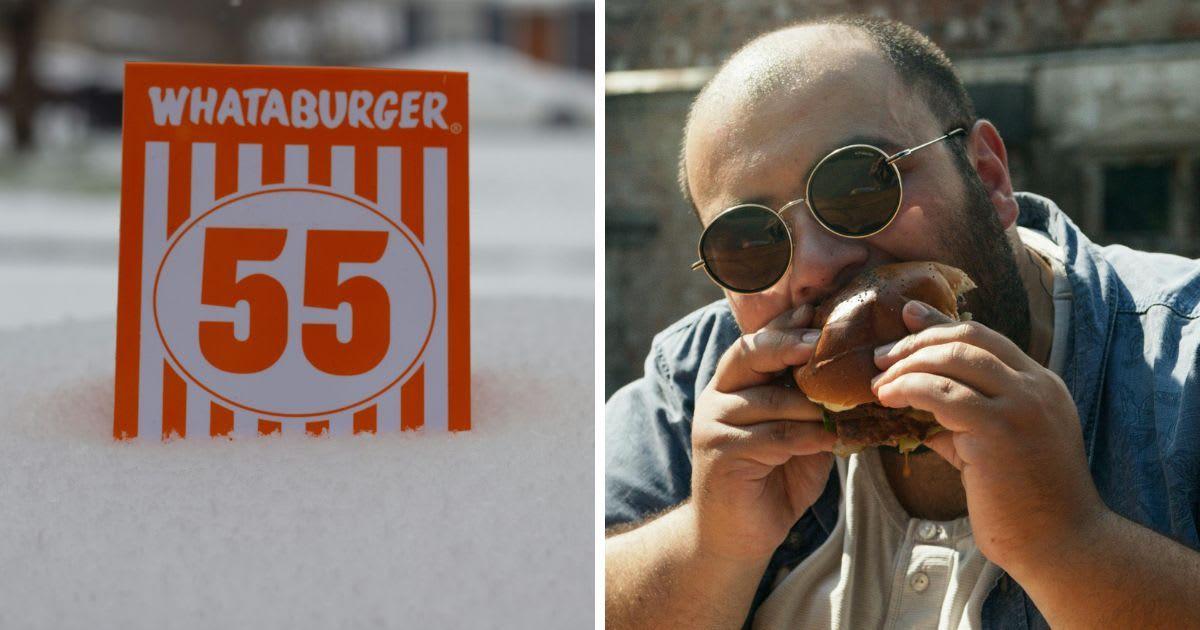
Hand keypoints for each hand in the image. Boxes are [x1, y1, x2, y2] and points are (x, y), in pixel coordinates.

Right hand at [689, 305, 837, 561]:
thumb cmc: (772, 480)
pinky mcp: (720, 452)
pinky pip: (773, 437)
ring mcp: (714, 424)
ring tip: (845, 407)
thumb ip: (812, 406)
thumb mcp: (798, 435)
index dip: (785, 324)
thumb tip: (858, 376)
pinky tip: (830, 441)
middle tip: (822, 340)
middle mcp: (718, 396)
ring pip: (770, 399)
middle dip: (789, 343)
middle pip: (750, 355)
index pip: (756, 342)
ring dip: (811, 404)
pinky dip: (807, 437)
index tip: (817, 309)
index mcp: (733, 384)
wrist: (735, 535)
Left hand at [870, 300, 1106, 574]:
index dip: (941, 324)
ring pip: (952, 358)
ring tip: (878, 381)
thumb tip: (920, 406)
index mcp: (1041, 385)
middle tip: (882, 357)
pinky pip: (941, 393)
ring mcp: (1021, 404)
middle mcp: (1036, 387)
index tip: (908, 317)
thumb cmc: (1027, 504)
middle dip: (917, 341)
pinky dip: (908, 388)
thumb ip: (965, 420)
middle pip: (968, 338)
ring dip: (907, 364)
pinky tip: (888, 398)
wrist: (1061, 545)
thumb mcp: (998, 448)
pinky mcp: (998, 429)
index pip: (986, 337)